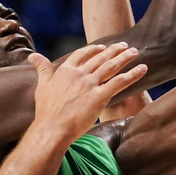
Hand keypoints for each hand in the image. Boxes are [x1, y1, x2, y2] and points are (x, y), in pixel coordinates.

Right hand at [29, 42, 146, 140]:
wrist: (52, 128)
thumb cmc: (46, 111)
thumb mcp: (42, 85)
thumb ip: (42, 69)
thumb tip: (32, 56)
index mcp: (66, 70)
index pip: (82, 54)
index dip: (94, 50)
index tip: (103, 47)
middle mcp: (79, 74)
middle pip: (101, 58)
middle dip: (115, 51)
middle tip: (126, 46)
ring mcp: (90, 84)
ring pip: (111, 66)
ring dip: (125, 58)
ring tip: (135, 52)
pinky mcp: (100, 96)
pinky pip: (119, 82)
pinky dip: (133, 74)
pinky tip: (143, 68)